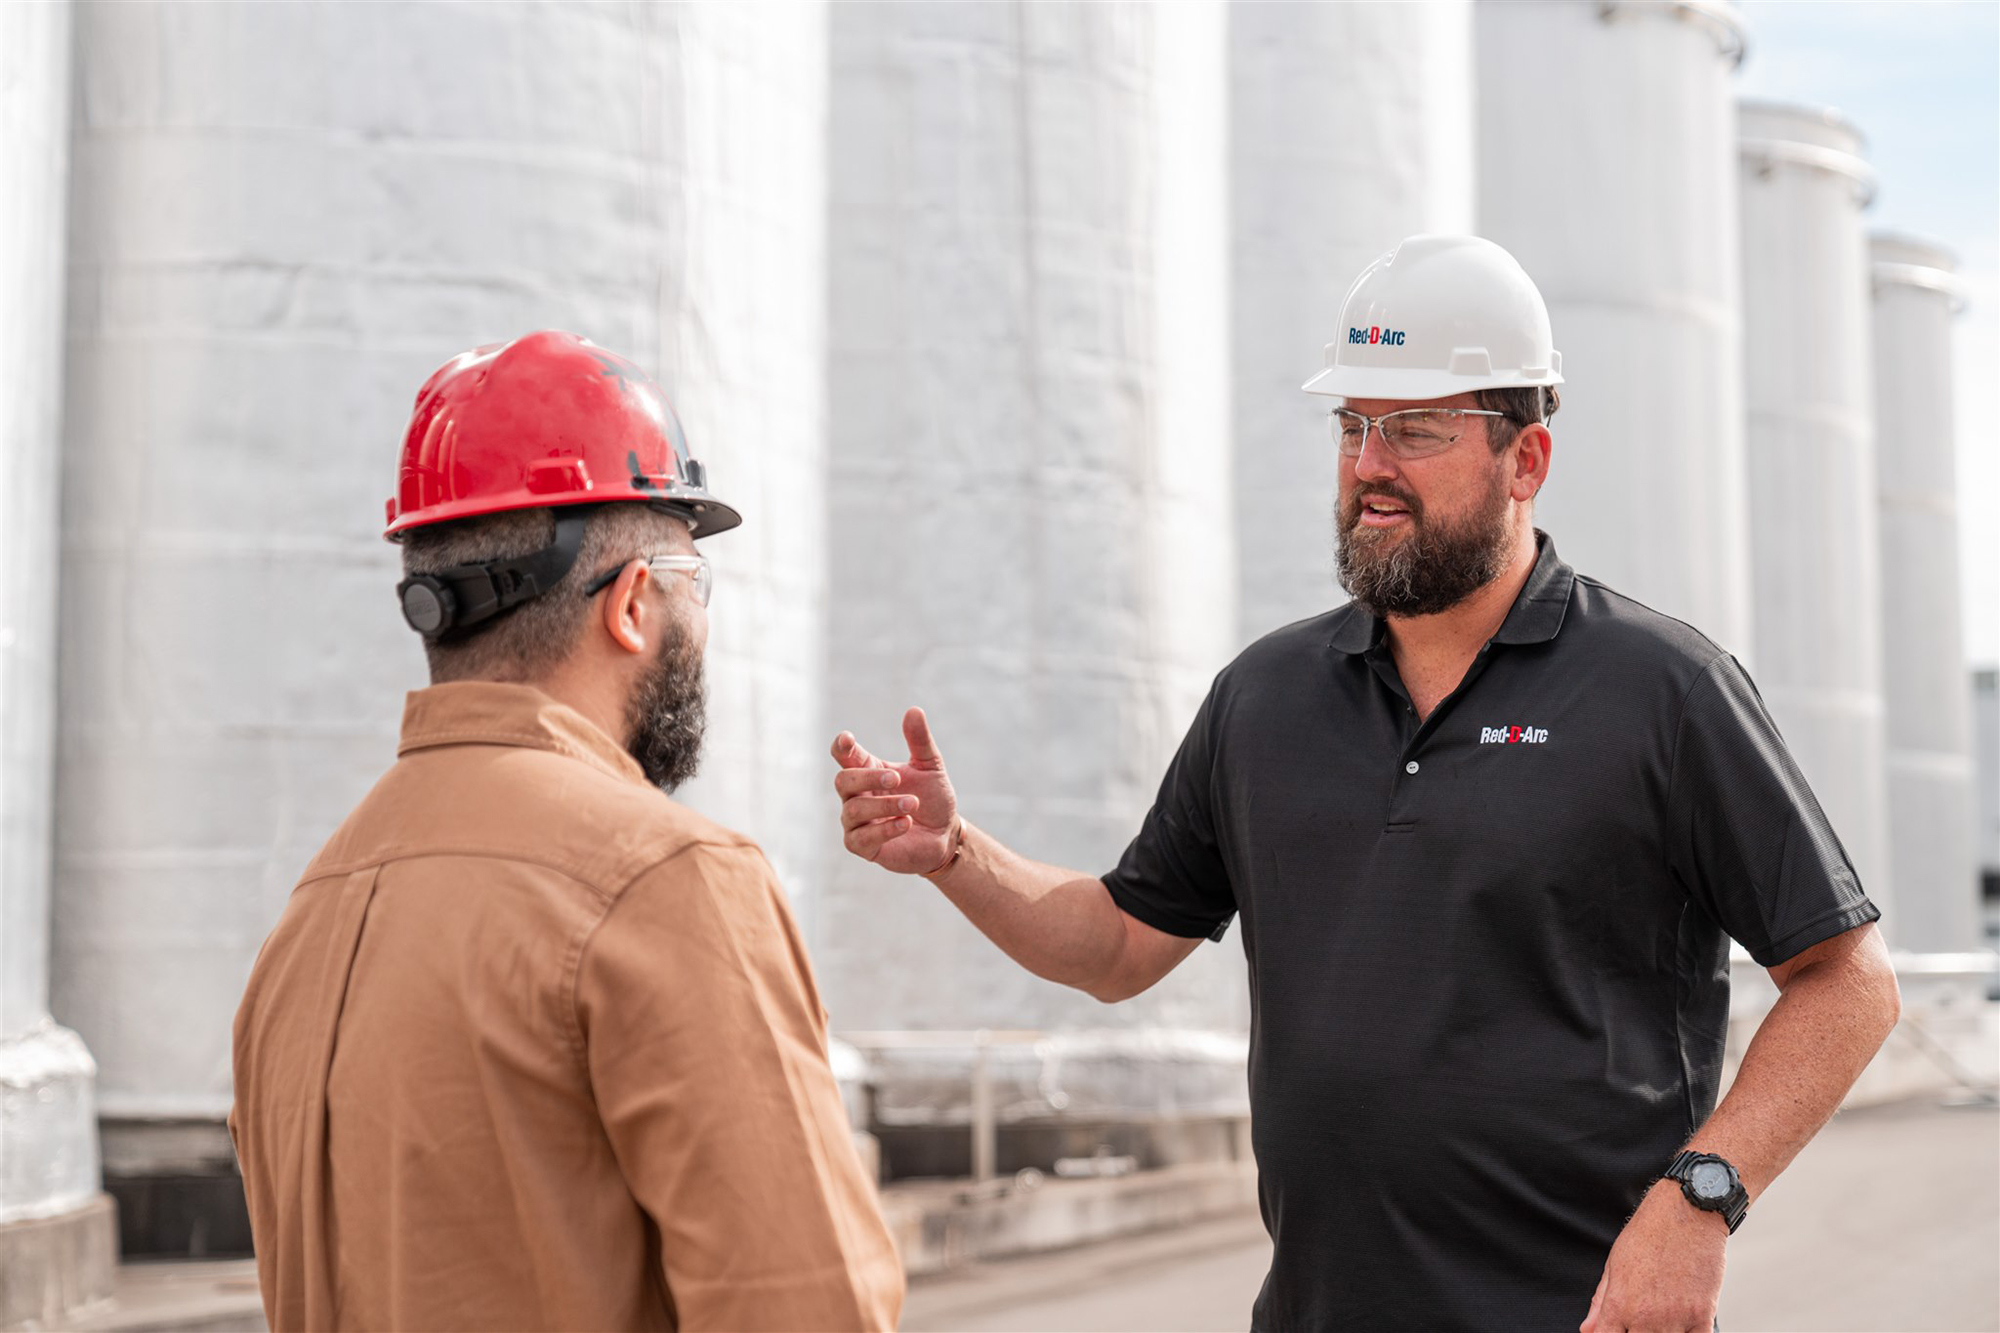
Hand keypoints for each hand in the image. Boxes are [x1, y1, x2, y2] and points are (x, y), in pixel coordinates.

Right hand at [831, 707, 960, 875]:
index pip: (844, 756)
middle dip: (869, 779)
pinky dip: (884, 829)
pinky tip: (906, 822)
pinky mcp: (863, 846)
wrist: (945, 835)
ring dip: (885, 805)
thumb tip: (914, 710)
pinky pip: (861, 837)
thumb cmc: (932, 799)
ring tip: (912, 804)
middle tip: (897, 779)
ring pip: (854, 810)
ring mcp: (857, 822)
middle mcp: (857, 795)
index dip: (841, 747)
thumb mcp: (930, 767)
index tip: (848, 739)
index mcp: (868, 771)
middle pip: (843, 781)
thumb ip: (920, 741)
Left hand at [1579, 1180, 1726, 1332]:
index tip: (1616, 1330)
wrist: (1686, 1212)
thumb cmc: (1648, 1233)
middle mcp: (1645, 1316)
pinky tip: (1684, 1324)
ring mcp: (1675, 1318)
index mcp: (1619, 1303)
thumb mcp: (1614, 1263)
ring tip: (1662, 1314)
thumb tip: (1588, 1329)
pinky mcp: (1703, 1314)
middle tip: (1642, 1318)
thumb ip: (1601, 1301)